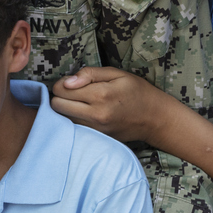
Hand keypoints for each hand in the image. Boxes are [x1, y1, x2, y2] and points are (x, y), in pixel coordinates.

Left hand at [50, 66, 170, 142]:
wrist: (156, 118)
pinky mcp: (98, 138)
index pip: (61, 90)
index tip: (71, 82)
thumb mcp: (117, 73)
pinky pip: (75, 128)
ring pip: (63, 119)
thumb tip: (67, 81)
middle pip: (57, 106)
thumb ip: (90, 74)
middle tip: (72, 92)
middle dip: (59, 96)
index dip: (62, 83)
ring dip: (66, 109)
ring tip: (79, 102)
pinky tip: (84, 113)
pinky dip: (74, 120)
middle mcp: (96, 115)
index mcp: (101, 95)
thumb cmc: (137, 91)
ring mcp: (96, 129)